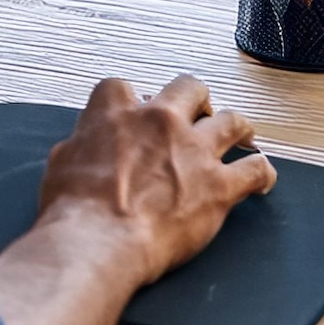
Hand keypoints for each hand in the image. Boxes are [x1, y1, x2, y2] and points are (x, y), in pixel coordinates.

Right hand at [39, 75, 276, 285]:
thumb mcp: (62, 159)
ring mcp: (194, 151)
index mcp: (116, 111)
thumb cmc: (76, 206)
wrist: (101, 238)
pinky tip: (261, 178)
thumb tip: (86, 144)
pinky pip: (256, 169)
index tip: (134, 113)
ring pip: (232, 120)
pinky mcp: (219, 186)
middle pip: (188, 87)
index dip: (131, 100)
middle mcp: (159, 122)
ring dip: (236, 127)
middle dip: (193, 98)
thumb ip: (82, 142)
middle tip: (195, 112)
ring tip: (239, 135)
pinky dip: (261, 172)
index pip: (124, 86)